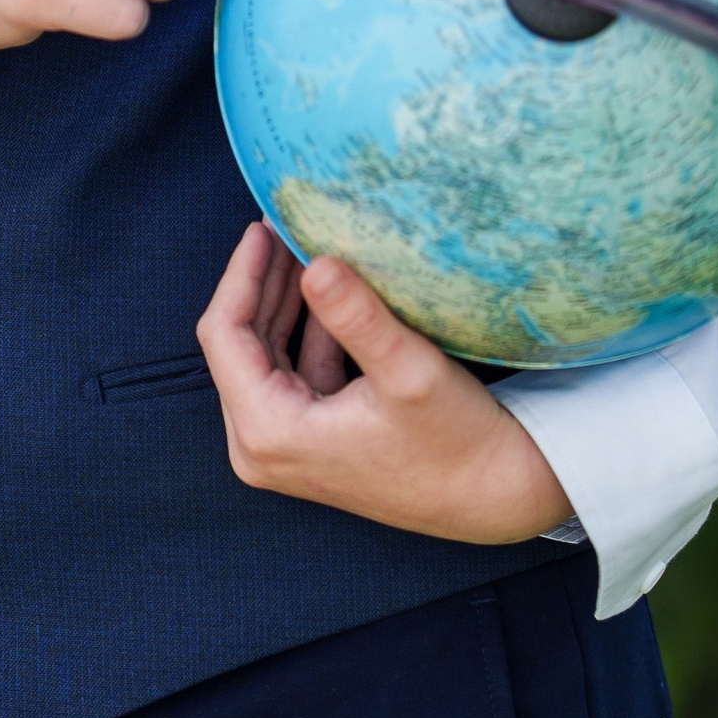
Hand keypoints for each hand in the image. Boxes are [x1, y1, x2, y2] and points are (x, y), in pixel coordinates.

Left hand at [197, 222, 572, 545]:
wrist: (493, 494)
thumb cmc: (455, 442)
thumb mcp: (407, 372)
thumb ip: (356, 316)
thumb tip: (316, 261)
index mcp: (268, 432)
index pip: (224, 336)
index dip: (241, 274)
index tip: (263, 225)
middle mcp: (261, 446)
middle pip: (239, 342)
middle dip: (262, 280)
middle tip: (287, 222)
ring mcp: (282, 445)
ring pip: (264, 352)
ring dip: (285, 299)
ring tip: (306, 241)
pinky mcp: (307, 439)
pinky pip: (292, 369)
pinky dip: (307, 327)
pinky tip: (329, 288)